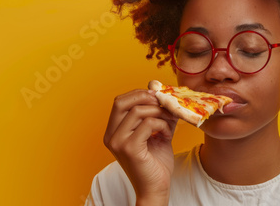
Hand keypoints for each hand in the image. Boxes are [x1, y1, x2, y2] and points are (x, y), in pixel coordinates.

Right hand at [103, 89, 177, 204]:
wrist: (156, 187)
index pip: (120, 101)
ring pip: (137, 111)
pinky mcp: (129, 148)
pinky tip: (167, 134)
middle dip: (145, 97)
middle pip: (121, 102)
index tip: (157, 96)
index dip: (138, 94)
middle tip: (163, 102)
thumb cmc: (155, 162)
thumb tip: (162, 93)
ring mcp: (118, 142)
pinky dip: (161, 125)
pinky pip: (147, 124)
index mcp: (113, 131)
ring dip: (158, 112)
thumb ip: (157, 114)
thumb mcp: (156, 132)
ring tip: (169, 122)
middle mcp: (111, 135)